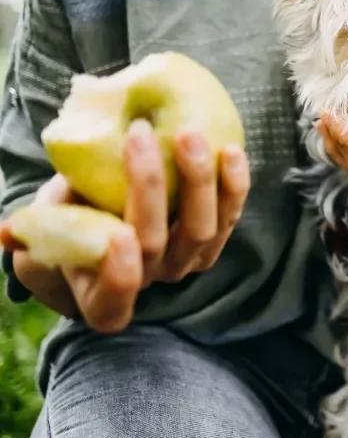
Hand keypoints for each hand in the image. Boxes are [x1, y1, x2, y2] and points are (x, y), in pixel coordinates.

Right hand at [0, 120, 250, 332]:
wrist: (107, 217)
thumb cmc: (67, 223)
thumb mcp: (43, 228)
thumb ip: (34, 229)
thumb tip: (7, 233)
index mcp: (101, 298)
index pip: (113, 302)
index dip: (119, 276)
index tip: (118, 237)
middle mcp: (150, 284)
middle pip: (156, 244)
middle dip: (150, 188)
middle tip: (140, 135)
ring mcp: (185, 263)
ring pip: (201, 231)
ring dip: (198, 181)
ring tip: (190, 135)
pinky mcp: (212, 240)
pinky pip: (229, 217)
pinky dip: (234, 185)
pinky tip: (232, 150)